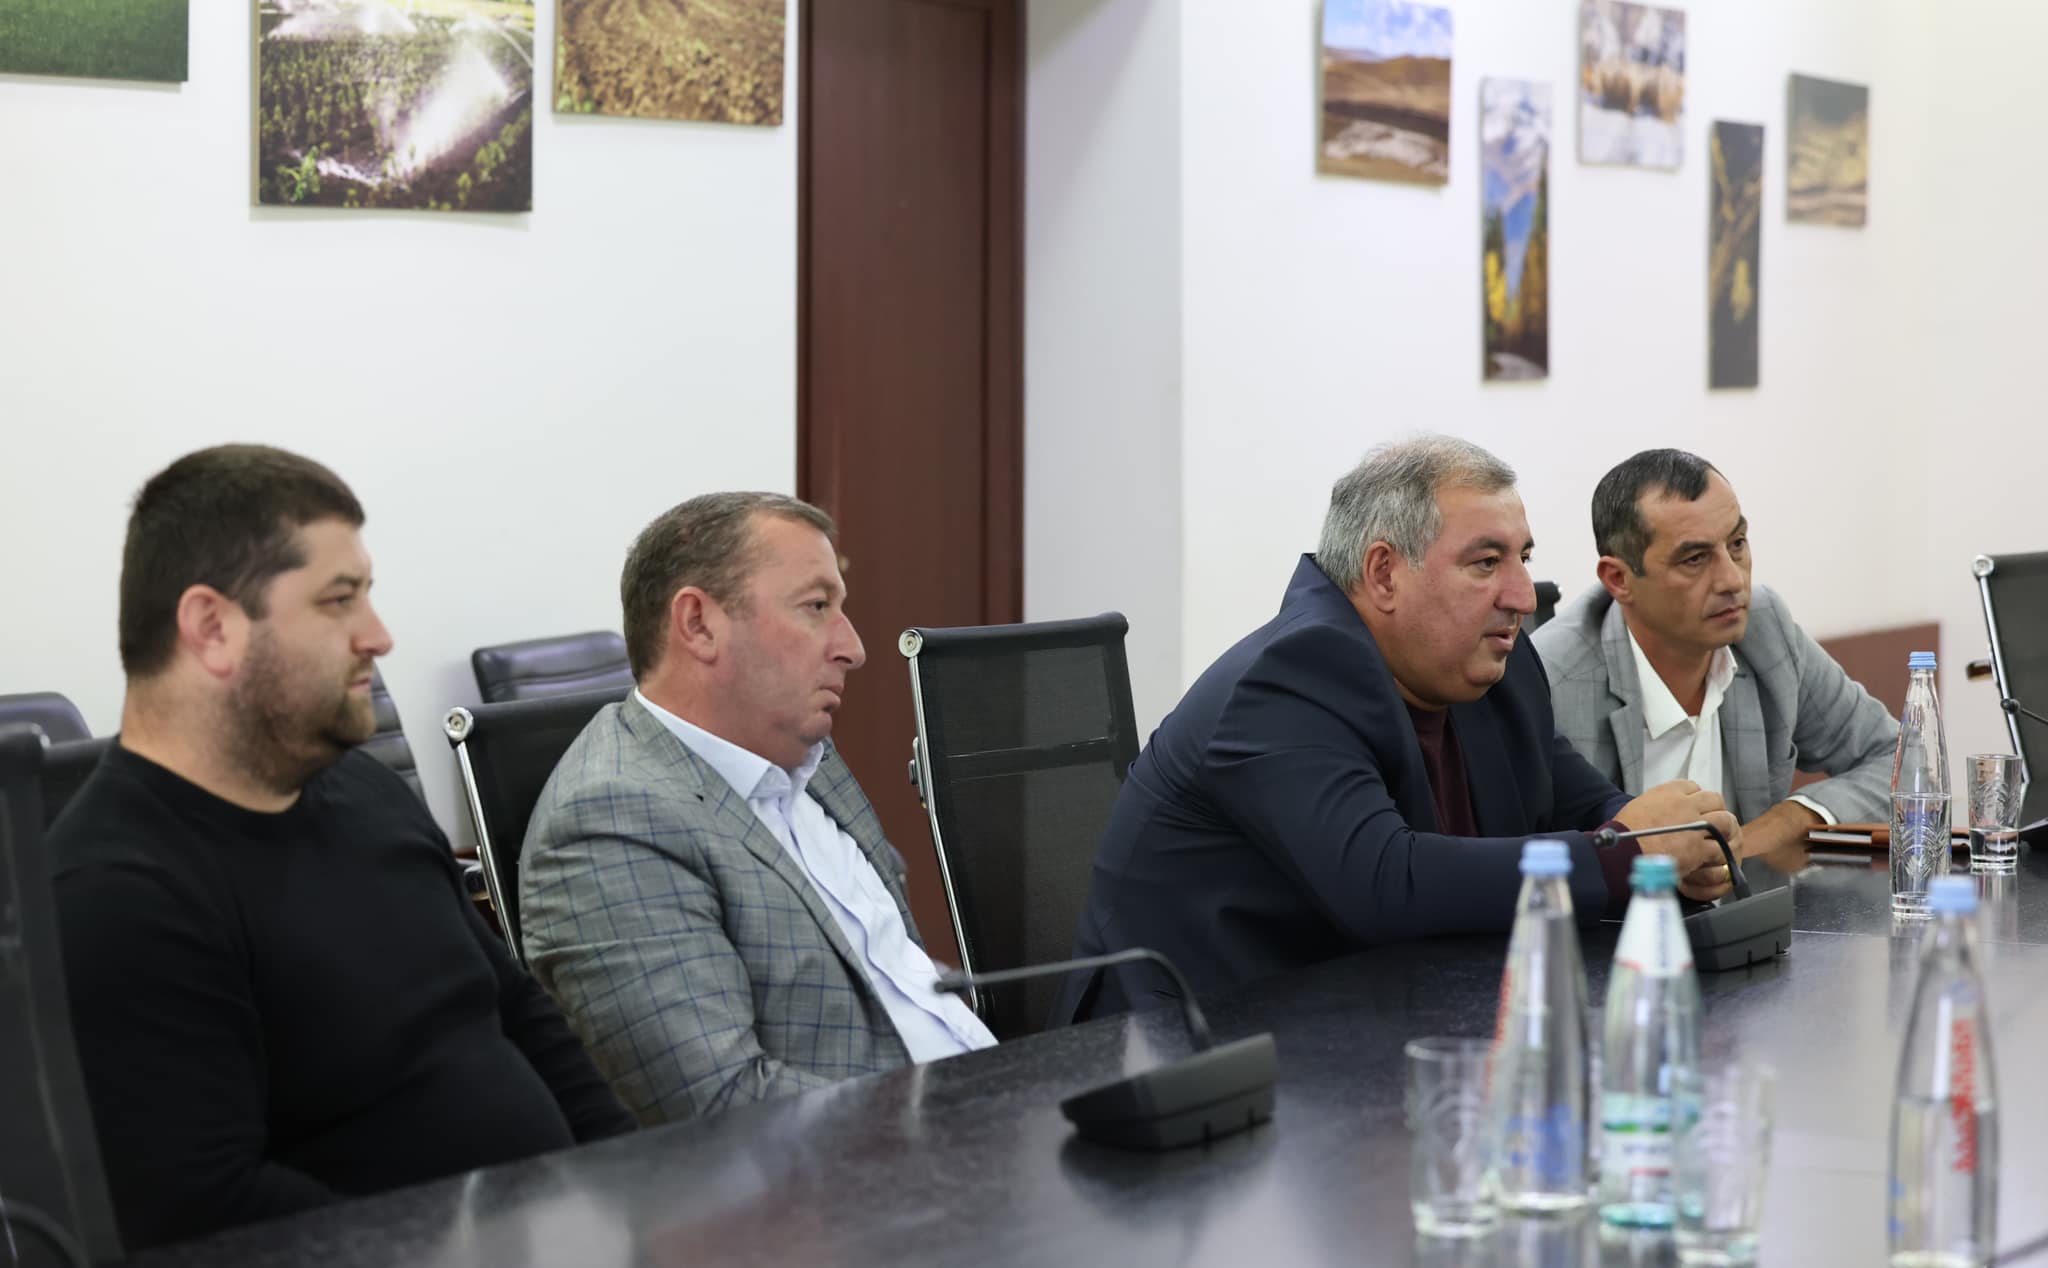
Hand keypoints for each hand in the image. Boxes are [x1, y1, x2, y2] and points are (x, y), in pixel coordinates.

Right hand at [1615, 782, 1739, 901]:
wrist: (1624, 852)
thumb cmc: (1624, 833)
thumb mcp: (1639, 806)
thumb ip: (1657, 803)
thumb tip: (1662, 810)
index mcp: (1668, 792)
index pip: (1692, 786)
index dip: (1696, 797)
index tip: (1696, 806)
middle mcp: (1685, 804)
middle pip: (1714, 799)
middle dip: (1717, 809)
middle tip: (1716, 820)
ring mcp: (1695, 826)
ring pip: (1725, 820)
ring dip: (1726, 828)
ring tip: (1723, 837)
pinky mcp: (1699, 848)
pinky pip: (1721, 847)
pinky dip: (1721, 853)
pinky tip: (1716, 857)